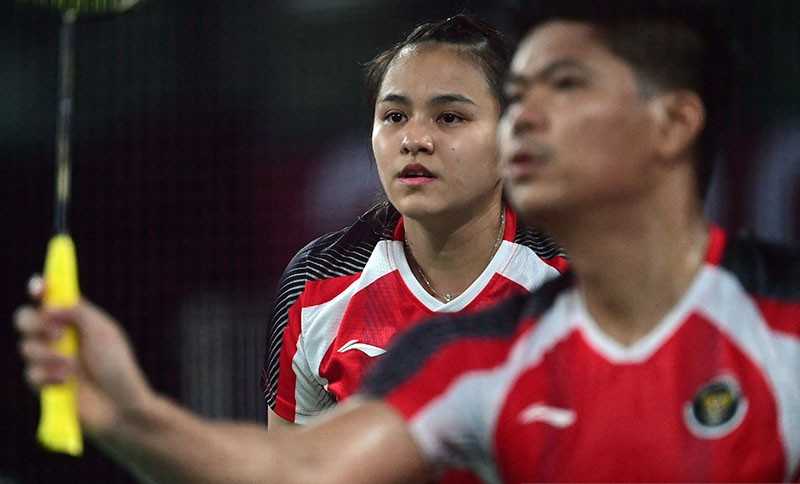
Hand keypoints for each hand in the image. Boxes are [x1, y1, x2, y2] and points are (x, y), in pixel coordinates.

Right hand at [16, 276, 154, 437]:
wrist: (119, 405)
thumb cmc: (117, 365)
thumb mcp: (103, 332)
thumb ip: (79, 312)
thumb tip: (49, 305)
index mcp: (74, 319)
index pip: (50, 298)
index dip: (40, 289)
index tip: (38, 288)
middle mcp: (58, 336)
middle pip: (25, 318)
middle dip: (34, 323)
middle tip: (56, 333)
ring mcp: (49, 360)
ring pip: (26, 347)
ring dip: (47, 354)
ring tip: (72, 366)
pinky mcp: (43, 384)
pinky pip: (30, 373)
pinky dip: (47, 376)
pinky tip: (66, 382)